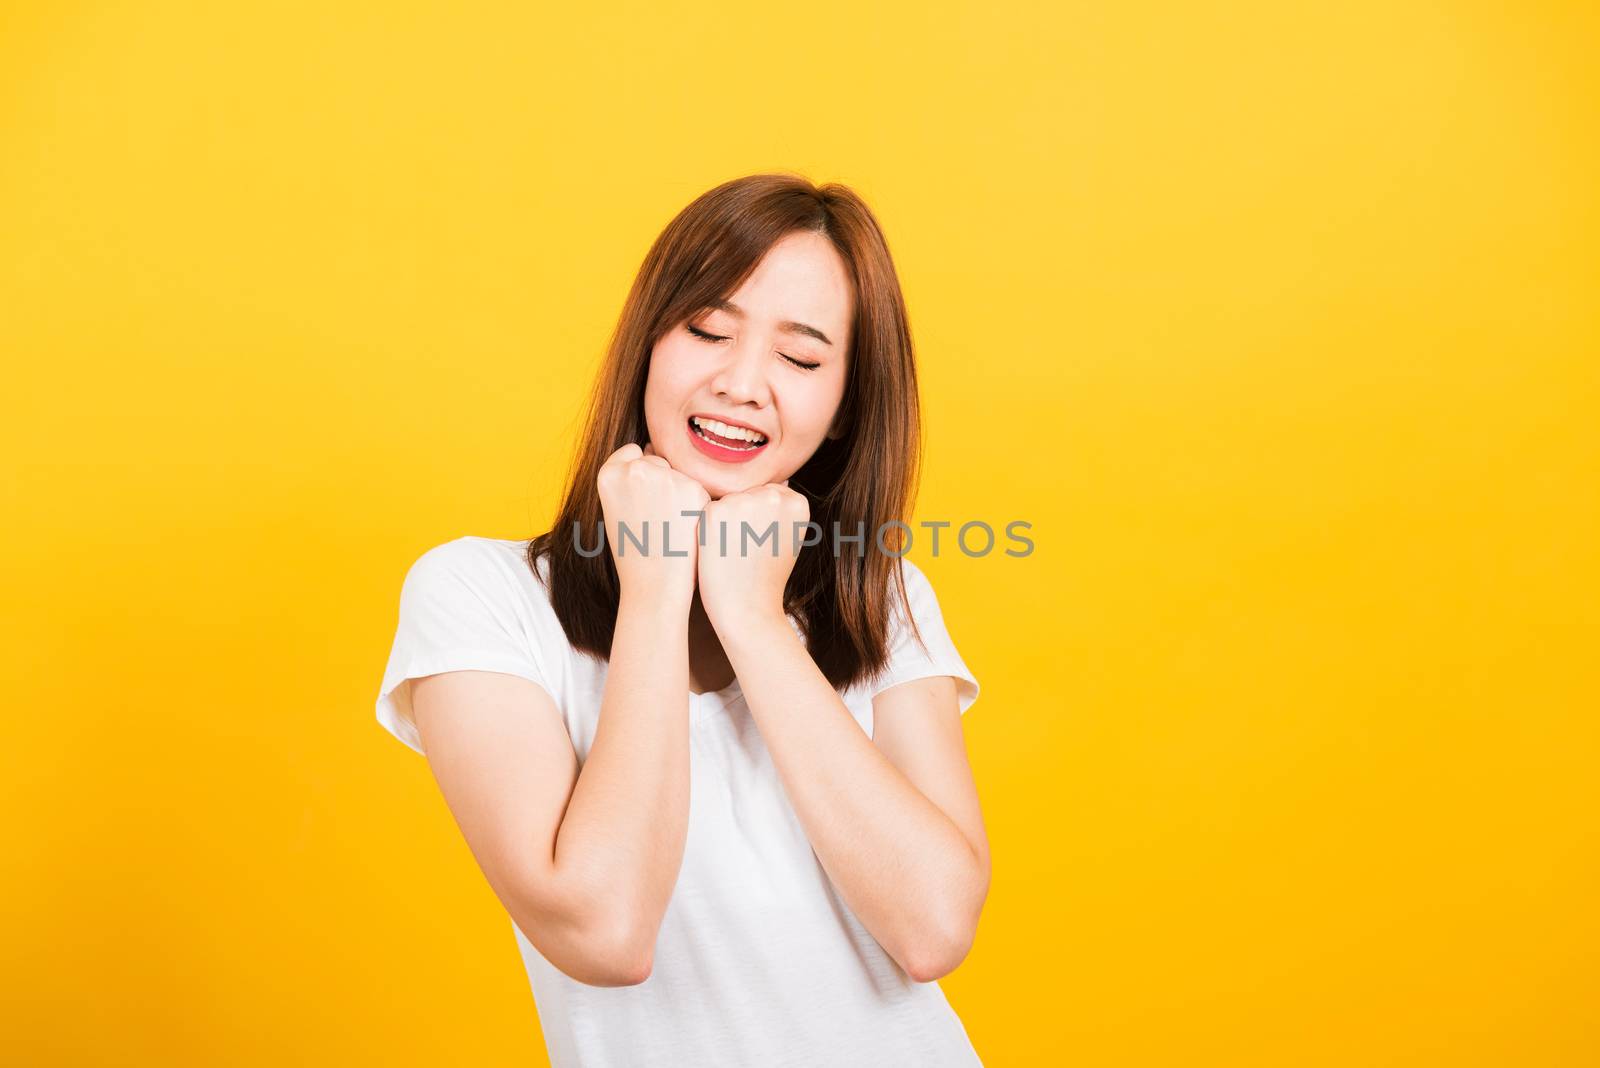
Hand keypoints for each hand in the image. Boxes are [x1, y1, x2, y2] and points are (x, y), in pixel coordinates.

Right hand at [596, 441, 708, 609]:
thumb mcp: (616, 508)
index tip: (639, 503)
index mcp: (609, 474)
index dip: (639, 477)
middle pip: (657, 460)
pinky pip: (697, 488)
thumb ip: (628, 478)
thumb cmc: (634, 551)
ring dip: (680, 492)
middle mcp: (636, 469)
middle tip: (654, 520)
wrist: (655, 585)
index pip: (632, 452)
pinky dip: (696, 505)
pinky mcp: (693, 490)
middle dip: (661, 482)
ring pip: (679, 473)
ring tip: (669, 527)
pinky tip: (685, 528)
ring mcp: (666, 477)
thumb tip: (651, 446)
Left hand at [697, 478, 807, 633]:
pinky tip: (717, 552)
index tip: (762, 546)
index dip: (758, 522)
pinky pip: (705, 512)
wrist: (748, 610)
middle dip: (741, 518)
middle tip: (747, 551)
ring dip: (723, 523)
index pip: (766, 494)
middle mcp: (773, 495)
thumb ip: (782, 507)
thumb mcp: (787, 536)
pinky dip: (706, 531)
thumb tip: (779, 478)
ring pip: (725, 501)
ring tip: (733, 552)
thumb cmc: (764, 577)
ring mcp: (744, 501)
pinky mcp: (715, 511)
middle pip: (745, 493)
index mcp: (796, 501)